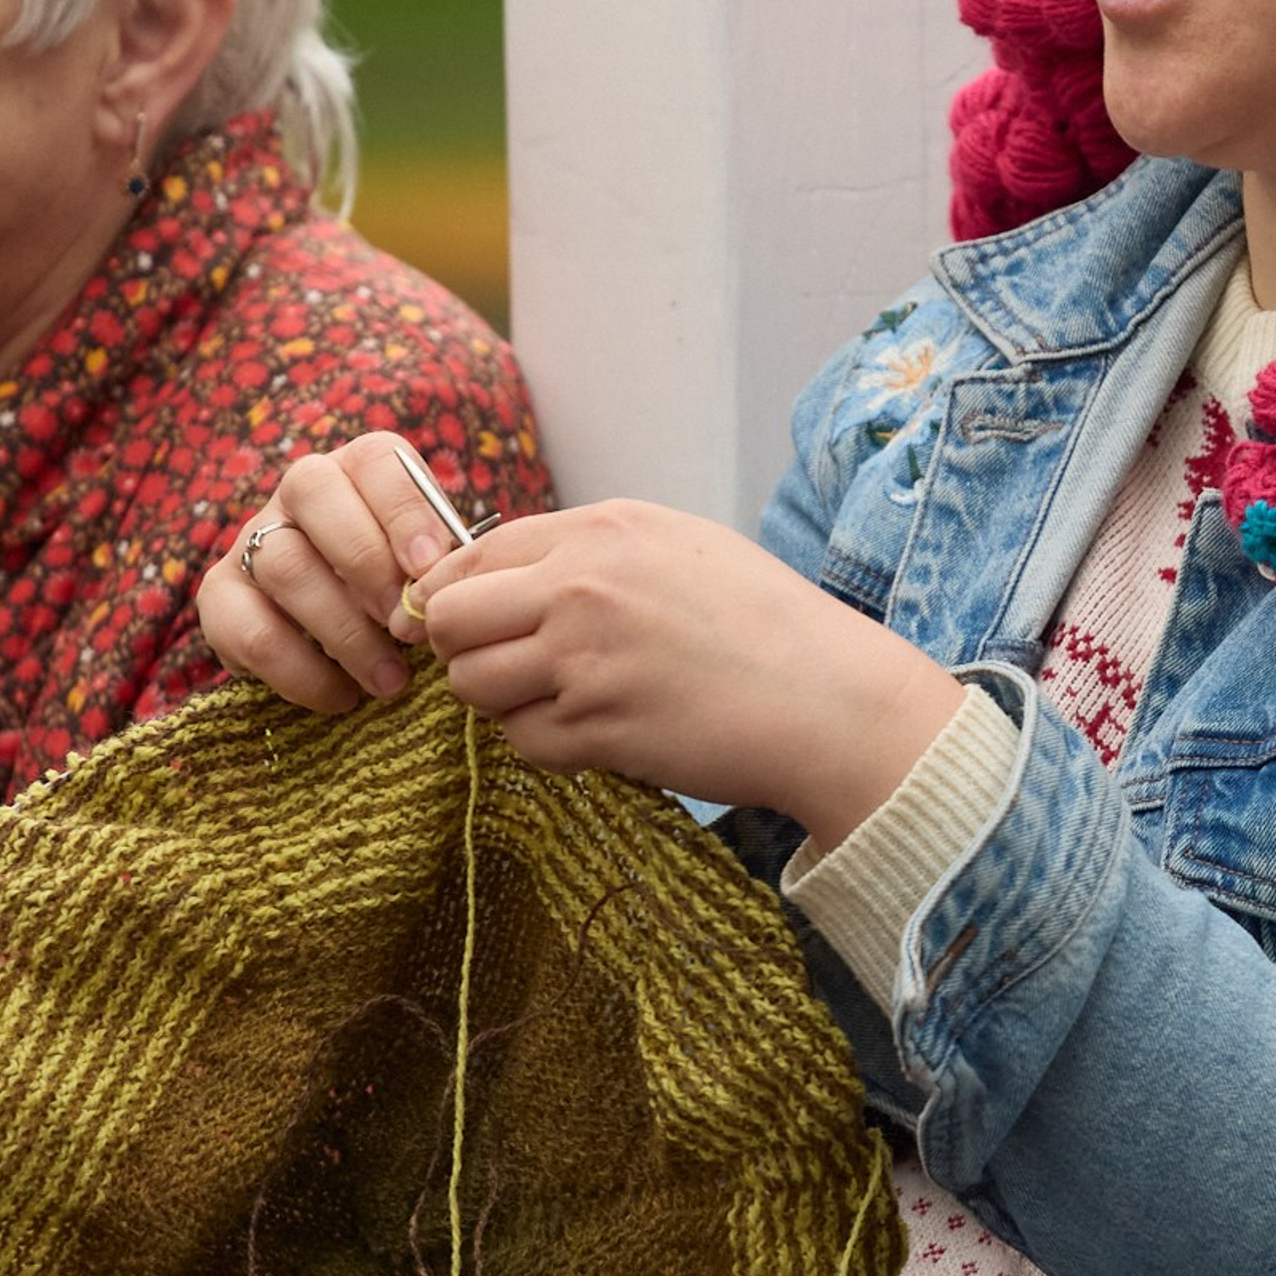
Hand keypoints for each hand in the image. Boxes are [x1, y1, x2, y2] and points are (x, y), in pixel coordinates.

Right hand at [198, 431, 479, 712]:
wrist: (333, 639)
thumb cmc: (401, 591)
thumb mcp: (428, 570)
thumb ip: (441, 566)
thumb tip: (453, 586)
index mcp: (359, 469)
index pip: (375, 460)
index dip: (403, 510)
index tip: (430, 568)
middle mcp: (299, 491)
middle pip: (313, 492)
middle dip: (368, 565)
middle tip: (409, 627)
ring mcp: (251, 540)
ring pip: (283, 564)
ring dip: (344, 631)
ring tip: (391, 680)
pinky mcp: (219, 597)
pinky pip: (250, 632)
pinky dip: (302, 673)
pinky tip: (343, 696)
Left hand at [414, 500, 963, 841]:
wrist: (826, 698)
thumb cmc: (765, 623)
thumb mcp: (681, 546)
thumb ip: (593, 551)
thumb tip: (510, 578)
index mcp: (603, 529)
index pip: (474, 554)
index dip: (460, 594)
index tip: (476, 623)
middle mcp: (582, 585)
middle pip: (449, 618)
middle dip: (465, 648)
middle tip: (508, 667)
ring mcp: (584, 658)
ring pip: (472, 685)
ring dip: (504, 701)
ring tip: (562, 701)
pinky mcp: (596, 726)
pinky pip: (523, 741)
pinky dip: (549, 745)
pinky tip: (601, 733)